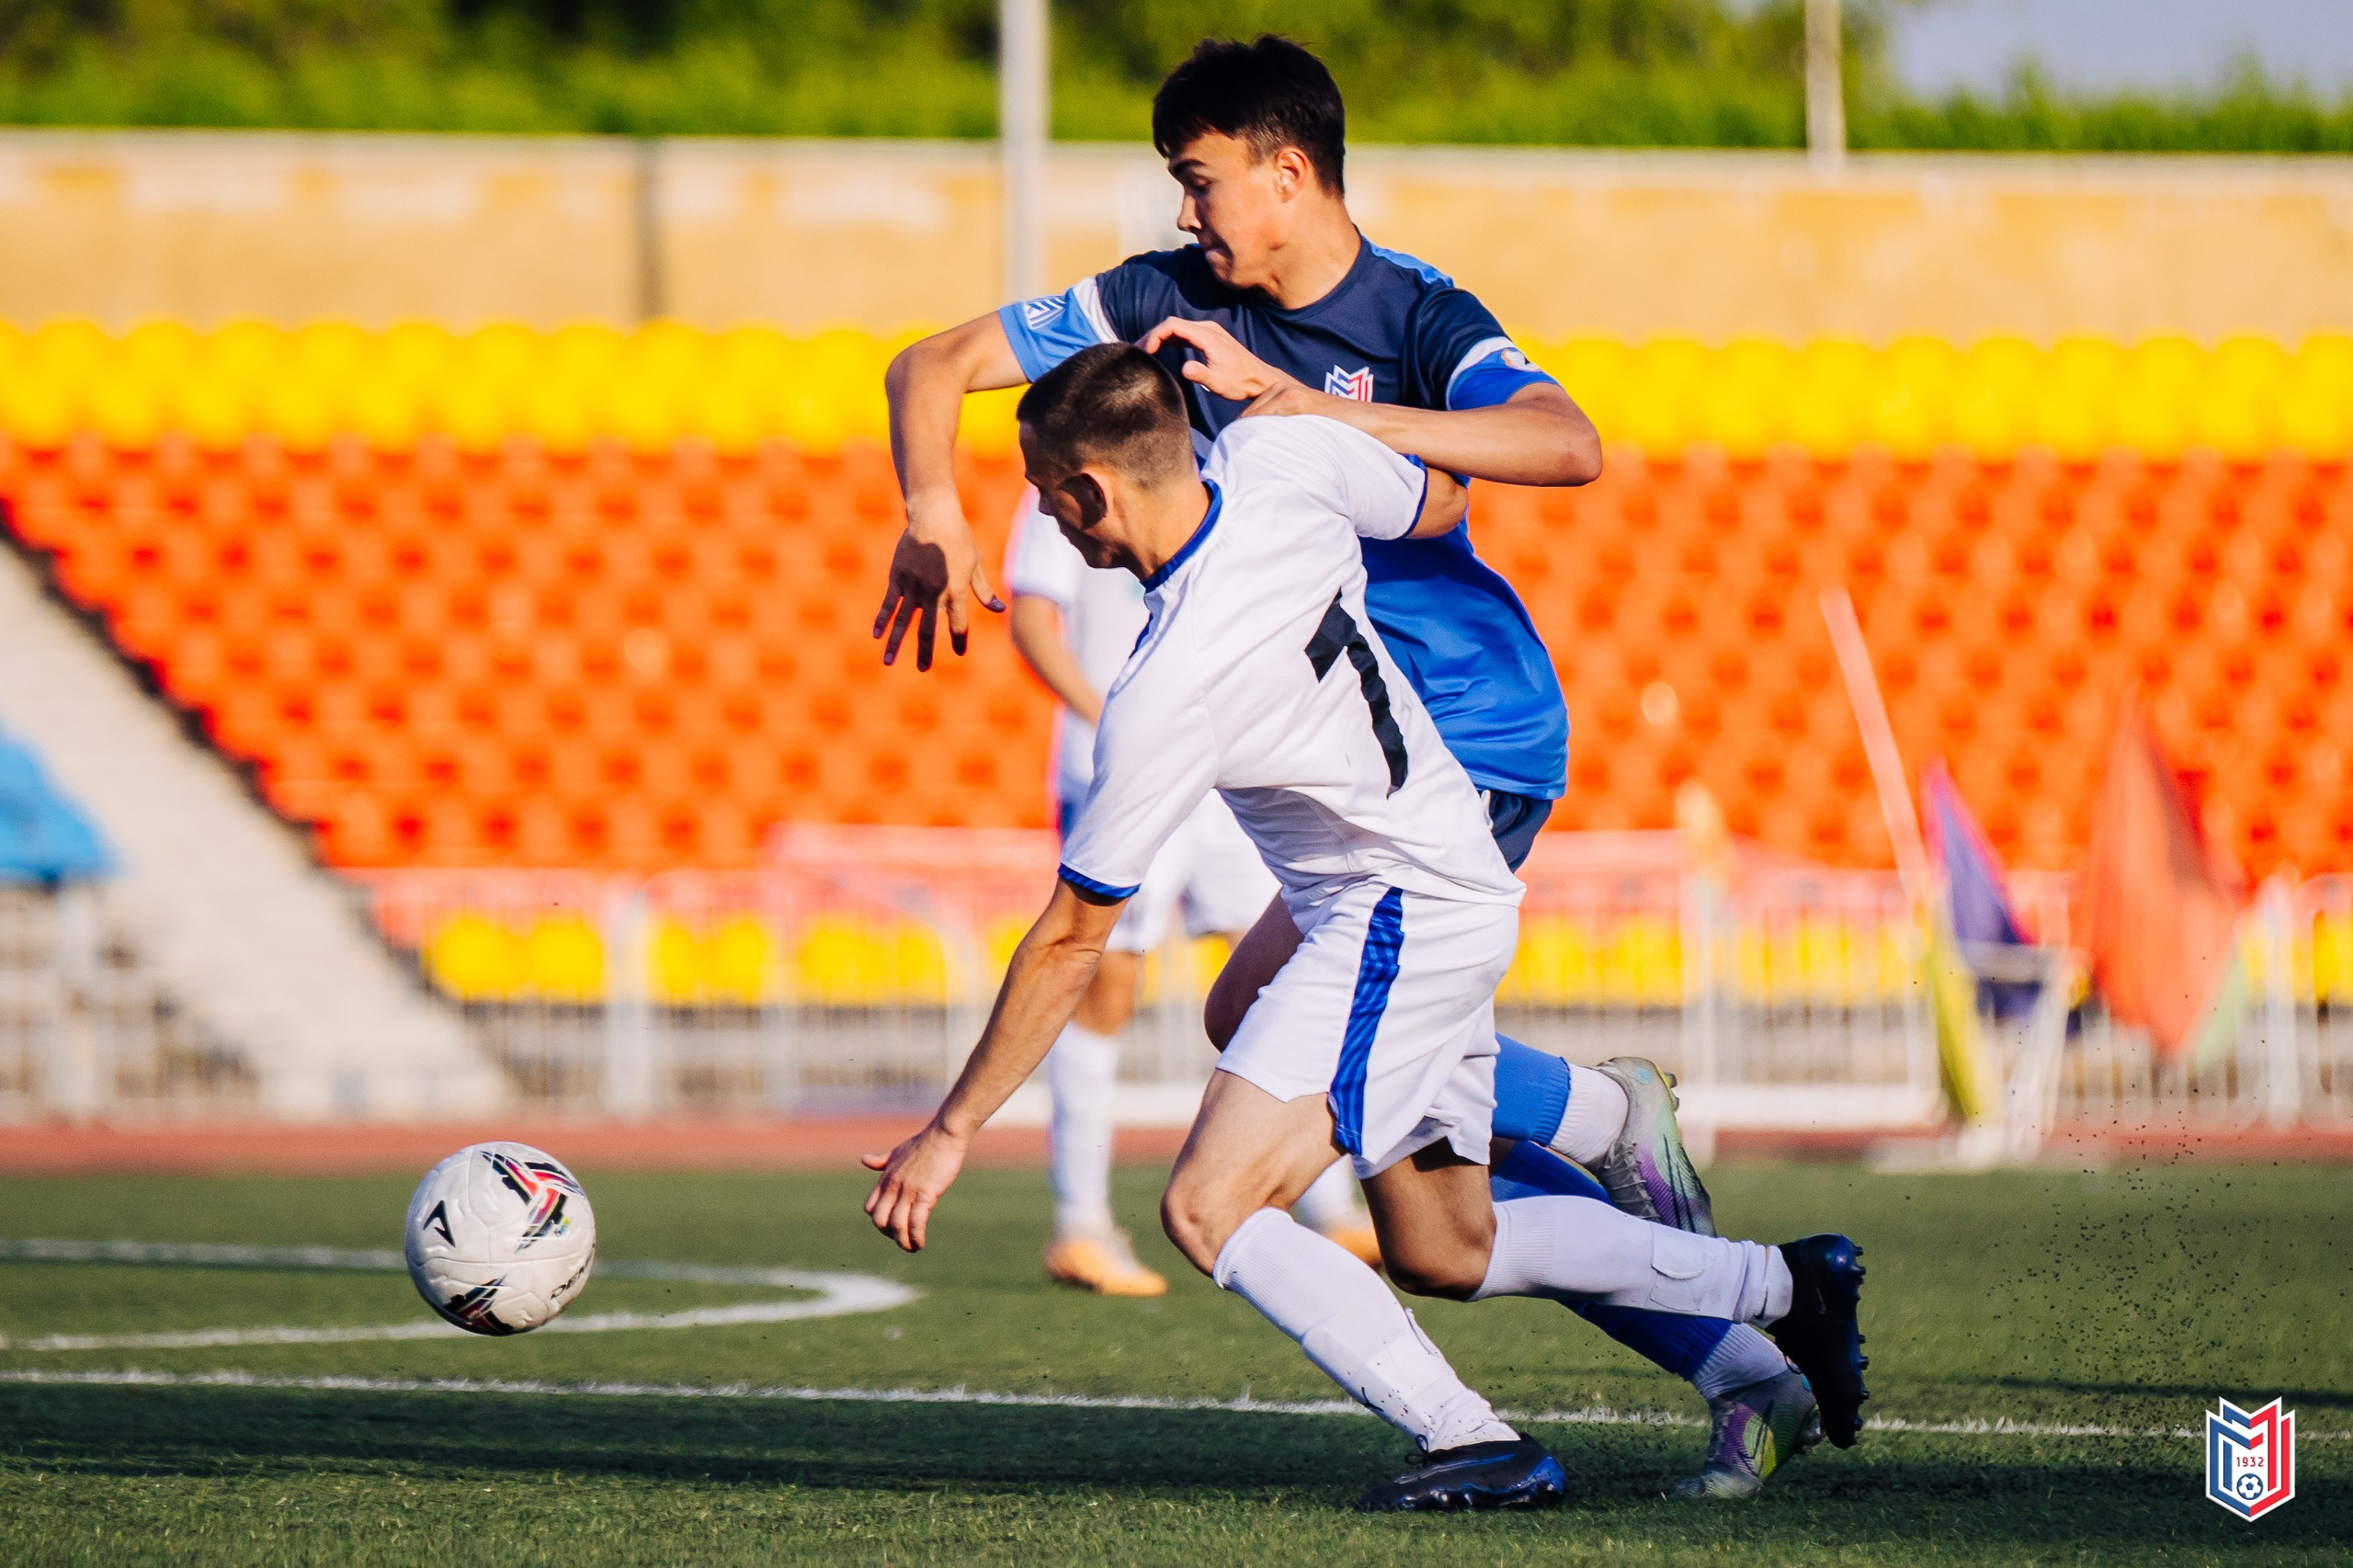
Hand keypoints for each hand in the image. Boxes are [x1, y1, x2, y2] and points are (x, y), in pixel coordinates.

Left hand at [861, 1120, 972, 1251]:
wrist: (944, 1133)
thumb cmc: (924, 1142)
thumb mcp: (898, 1151)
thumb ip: (881, 1160)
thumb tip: (864, 1159)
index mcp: (886, 1177)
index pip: (870, 1208)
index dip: (878, 1221)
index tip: (891, 1227)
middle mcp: (894, 1185)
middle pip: (879, 1220)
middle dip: (888, 1235)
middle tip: (902, 1239)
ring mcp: (909, 1190)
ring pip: (897, 1225)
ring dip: (903, 1242)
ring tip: (912, 1248)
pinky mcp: (926, 1194)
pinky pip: (916, 1222)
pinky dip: (916, 1237)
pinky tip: (921, 1243)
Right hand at [872, 490, 1003, 669]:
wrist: (934, 515)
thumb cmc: (959, 539)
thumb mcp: (975, 565)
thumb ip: (984, 591)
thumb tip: (1000, 609)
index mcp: (956, 591)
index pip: (958, 624)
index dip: (959, 639)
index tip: (959, 652)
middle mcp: (934, 593)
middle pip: (929, 629)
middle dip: (925, 652)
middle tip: (922, 668)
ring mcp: (914, 586)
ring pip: (903, 620)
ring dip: (896, 643)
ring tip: (888, 662)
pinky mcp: (898, 577)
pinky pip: (889, 603)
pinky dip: (882, 619)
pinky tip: (876, 635)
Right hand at [1139, 317, 1303, 403]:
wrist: (1260, 379)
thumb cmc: (1240, 383)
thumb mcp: (1219, 382)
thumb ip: (1201, 374)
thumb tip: (1185, 368)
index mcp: (1207, 336)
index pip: (1171, 325)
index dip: (1154, 335)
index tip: (1144, 352)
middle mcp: (1207, 328)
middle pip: (1171, 324)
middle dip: (1152, 336)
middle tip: (1136, 352)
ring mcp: (1209, 331)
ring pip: (1177, 328)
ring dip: (1159, 337)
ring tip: (1144, 352)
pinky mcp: (1209, 338)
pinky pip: (1184, 333)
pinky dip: (1169, 340)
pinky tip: (1160, 350)